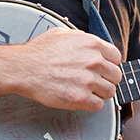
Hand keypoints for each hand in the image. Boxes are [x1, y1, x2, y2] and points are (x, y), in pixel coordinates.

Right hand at [4, 28, 121, 111]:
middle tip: (92, 81)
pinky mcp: (81, 98)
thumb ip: (83, 39)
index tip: (101, 69)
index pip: (116, 57)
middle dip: (105, 79)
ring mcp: (89, 80)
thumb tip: (93, 45)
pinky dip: (91, 104)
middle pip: (116, 76)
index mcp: (92, 44)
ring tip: (85, 90)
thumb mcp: (63, 34)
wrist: (24, 68)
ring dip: (99, 93)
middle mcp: (94, 62)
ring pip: (110, 92)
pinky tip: (80, 99)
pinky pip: (98, 105)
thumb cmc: (39, 51)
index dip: (108, 64)